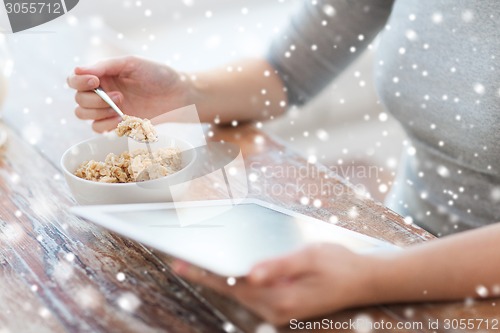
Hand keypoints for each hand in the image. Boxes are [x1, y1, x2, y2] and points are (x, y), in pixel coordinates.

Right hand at [67, 56, 193, 131]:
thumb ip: (105, 66)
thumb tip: (77, 70)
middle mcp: (101, 92)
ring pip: (83, 114)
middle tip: (119, 96)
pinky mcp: (117, 123)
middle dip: (94, 100)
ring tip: (122, 107)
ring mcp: (108, 109)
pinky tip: (122, 119)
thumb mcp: (131, 63)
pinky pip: (98, 128)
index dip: (79, 82)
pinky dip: (106, 125)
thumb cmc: (157, 75)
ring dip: (99, 112)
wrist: (178, 96)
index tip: (95, 81)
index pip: (74, 79)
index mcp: (102, 75)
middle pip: (78, 99)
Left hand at [172, 244, 376, 325]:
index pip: (233, 285)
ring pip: (241, 293)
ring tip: (199, 263)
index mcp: (281, 299)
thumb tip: (249, 273)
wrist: (364, 280)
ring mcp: (279, 310)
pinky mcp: (283, 305)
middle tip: (182, 260)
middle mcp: (276, 310)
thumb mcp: (309, 258)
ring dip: (221, 278)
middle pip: (232, 291)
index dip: (206, 273)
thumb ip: (278, 266)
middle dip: (207, 275)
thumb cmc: (339, 265)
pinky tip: (230, 269)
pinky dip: (237, 281)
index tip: (182, 264)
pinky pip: (253, 293)